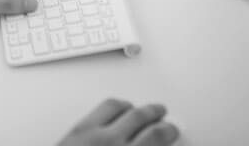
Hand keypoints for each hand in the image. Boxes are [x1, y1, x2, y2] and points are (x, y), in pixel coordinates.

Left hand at [57, 100, 178, 145]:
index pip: (157, 136)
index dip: (168, 131)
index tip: (172, 129)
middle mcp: (111, 143)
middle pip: (140, 117)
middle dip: (154, 114)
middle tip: (162, 114)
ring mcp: (92, 134)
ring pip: (120, 107)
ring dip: (135, 107)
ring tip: (142, 108)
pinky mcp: (76, 129)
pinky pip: (100, 109)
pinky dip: (114, 105)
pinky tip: (117, 108)